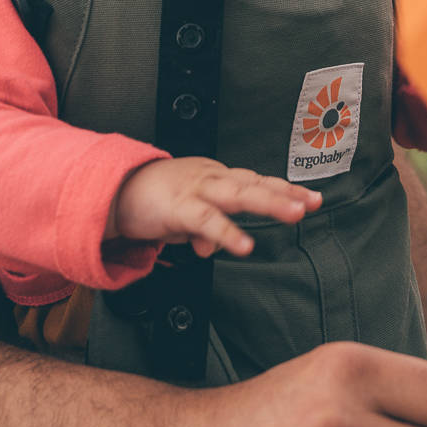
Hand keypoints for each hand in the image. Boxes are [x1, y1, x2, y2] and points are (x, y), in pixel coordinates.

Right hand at [109, 157, 320, 256]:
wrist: (112, 191)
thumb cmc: (151, 200)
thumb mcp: (183, 219)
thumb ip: (203, 231)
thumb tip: (213, 248)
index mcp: (215, 178)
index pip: (256, 181)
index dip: (284, 189)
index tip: (312, 198)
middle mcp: (210, 178)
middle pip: (254, 183)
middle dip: (286, 193)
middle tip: (313, 202)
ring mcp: (195, 189)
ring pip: (239, 194)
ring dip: (269, 202)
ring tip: (294, 214)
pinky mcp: (177, 206)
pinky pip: (207, 220)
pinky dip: (228, 233)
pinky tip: (244, 246)